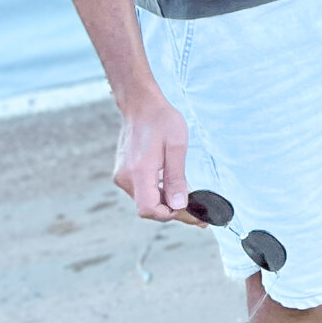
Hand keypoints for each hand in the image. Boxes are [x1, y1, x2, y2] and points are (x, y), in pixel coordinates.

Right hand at [112, 90, 189, 221]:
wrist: (141, 105)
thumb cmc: (161, 120)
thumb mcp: (177, 146)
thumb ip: (177, 177)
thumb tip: (179, 205)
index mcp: (139, 171)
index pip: (149, 209)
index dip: (169, 215)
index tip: (190, 212)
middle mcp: (126, 177)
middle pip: (148, 208)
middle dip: (173, 212)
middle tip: (198, 216)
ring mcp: (122, 175)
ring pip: (145, 200)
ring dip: (165, 204)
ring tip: (190, 204)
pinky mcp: (123, 172)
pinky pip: (141, 191)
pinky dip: (157, 194)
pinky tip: (173, 191)